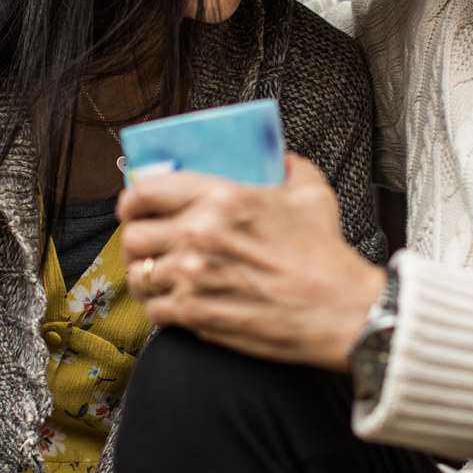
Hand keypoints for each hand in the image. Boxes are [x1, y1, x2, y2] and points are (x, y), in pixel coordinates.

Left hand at [119, 154, 383, 370]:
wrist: (341, 312)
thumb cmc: (326, 256)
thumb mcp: (311, 194)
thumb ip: (288, 166)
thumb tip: (275, 157)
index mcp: (221, 198)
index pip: (146, 191)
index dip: (131, 199)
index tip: (133, 206)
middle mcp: (200, 235)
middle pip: (133, 235)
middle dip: (136, 239)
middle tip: (149, 244)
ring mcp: (194, 277)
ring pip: (139, 274)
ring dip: (146, 274)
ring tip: (158, 275)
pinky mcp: (197, 316)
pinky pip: (153, 309)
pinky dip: (160, 307)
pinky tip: (175, 303)